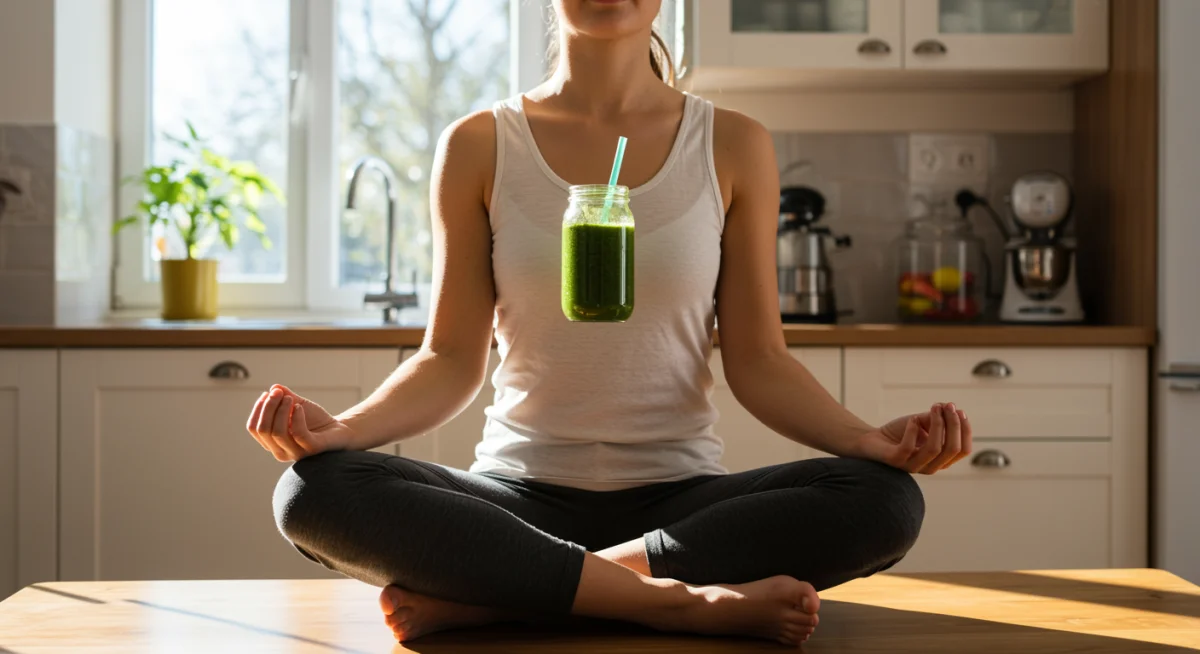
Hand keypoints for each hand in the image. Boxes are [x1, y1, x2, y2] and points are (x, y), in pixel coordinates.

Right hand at [245, 384, 355, 461]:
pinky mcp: (311, 449)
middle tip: (278, 392)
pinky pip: (298, 434)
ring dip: (281, 410)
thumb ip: (284, 397)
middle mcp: (280, 451)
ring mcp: (295, 452)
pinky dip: (297, 417)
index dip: (258, 409)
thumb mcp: (296, 405)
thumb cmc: (314, 419)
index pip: (253, 428)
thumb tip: (273, 387)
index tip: (267, 393)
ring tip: (290, 398)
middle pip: (262, 429)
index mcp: (271, 442)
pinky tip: (299, 407)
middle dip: (268, 407)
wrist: (338, 429)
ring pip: (277, 432)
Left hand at [853, 403, 971, 474]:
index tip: (959, 410)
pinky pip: (909, 447)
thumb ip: (938, 417)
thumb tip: (950, 407)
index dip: (965, 430)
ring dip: (937, 424)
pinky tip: (912, 419)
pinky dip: (913, 429)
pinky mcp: (896, 462)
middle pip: (952, 449)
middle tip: (947, 405)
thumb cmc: (901, 432)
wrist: (872, 439)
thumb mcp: (923, 422)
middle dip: (953, 424)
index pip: (963, 450)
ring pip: (934, 449)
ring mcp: (913, 466)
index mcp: (941, 459)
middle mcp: (930, 466)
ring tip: (933, 407)